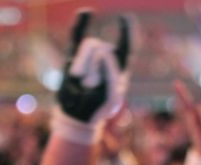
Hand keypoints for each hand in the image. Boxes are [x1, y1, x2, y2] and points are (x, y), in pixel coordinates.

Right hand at [53, 10, 130, 143]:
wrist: (76, 115)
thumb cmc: (96, 108)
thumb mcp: (108, 96)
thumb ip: (110, 74)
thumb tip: (103, 49)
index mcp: (119, 68)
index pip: (126, 46)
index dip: (126, 32)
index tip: (124, 17)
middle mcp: (106, 59)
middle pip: (102, 48)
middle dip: (94, 65)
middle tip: (88, 85)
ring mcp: (90, 57)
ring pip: (88, 47)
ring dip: (83, 64)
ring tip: (81, 82)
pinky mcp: (74, 56)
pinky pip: (77, 37)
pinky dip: (80, 24)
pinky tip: (86, 12)